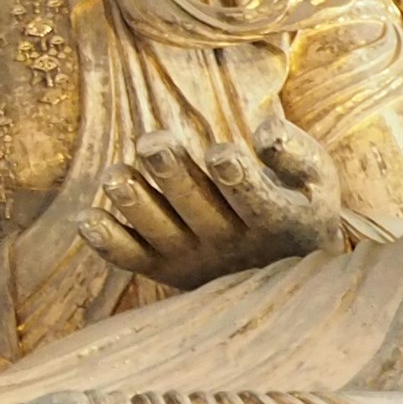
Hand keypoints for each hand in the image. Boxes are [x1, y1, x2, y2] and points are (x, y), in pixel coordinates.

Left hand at [82, 120, 347, 288]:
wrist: (283, 275)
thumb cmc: (298, 205)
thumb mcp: (316, 179)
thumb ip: (295, 152)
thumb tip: (265, 128)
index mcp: (277, 220)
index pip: (258, 202)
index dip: (238, 178)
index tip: (221, 153)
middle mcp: (232, 245)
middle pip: (198, 212)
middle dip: (174, 176)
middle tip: (152, 142)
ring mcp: (193, 260)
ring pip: (159, 236)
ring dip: (135, 205)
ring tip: (114, 175)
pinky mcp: (162, 267)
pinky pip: (131, 259)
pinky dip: (107, 243)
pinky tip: (86, 218)